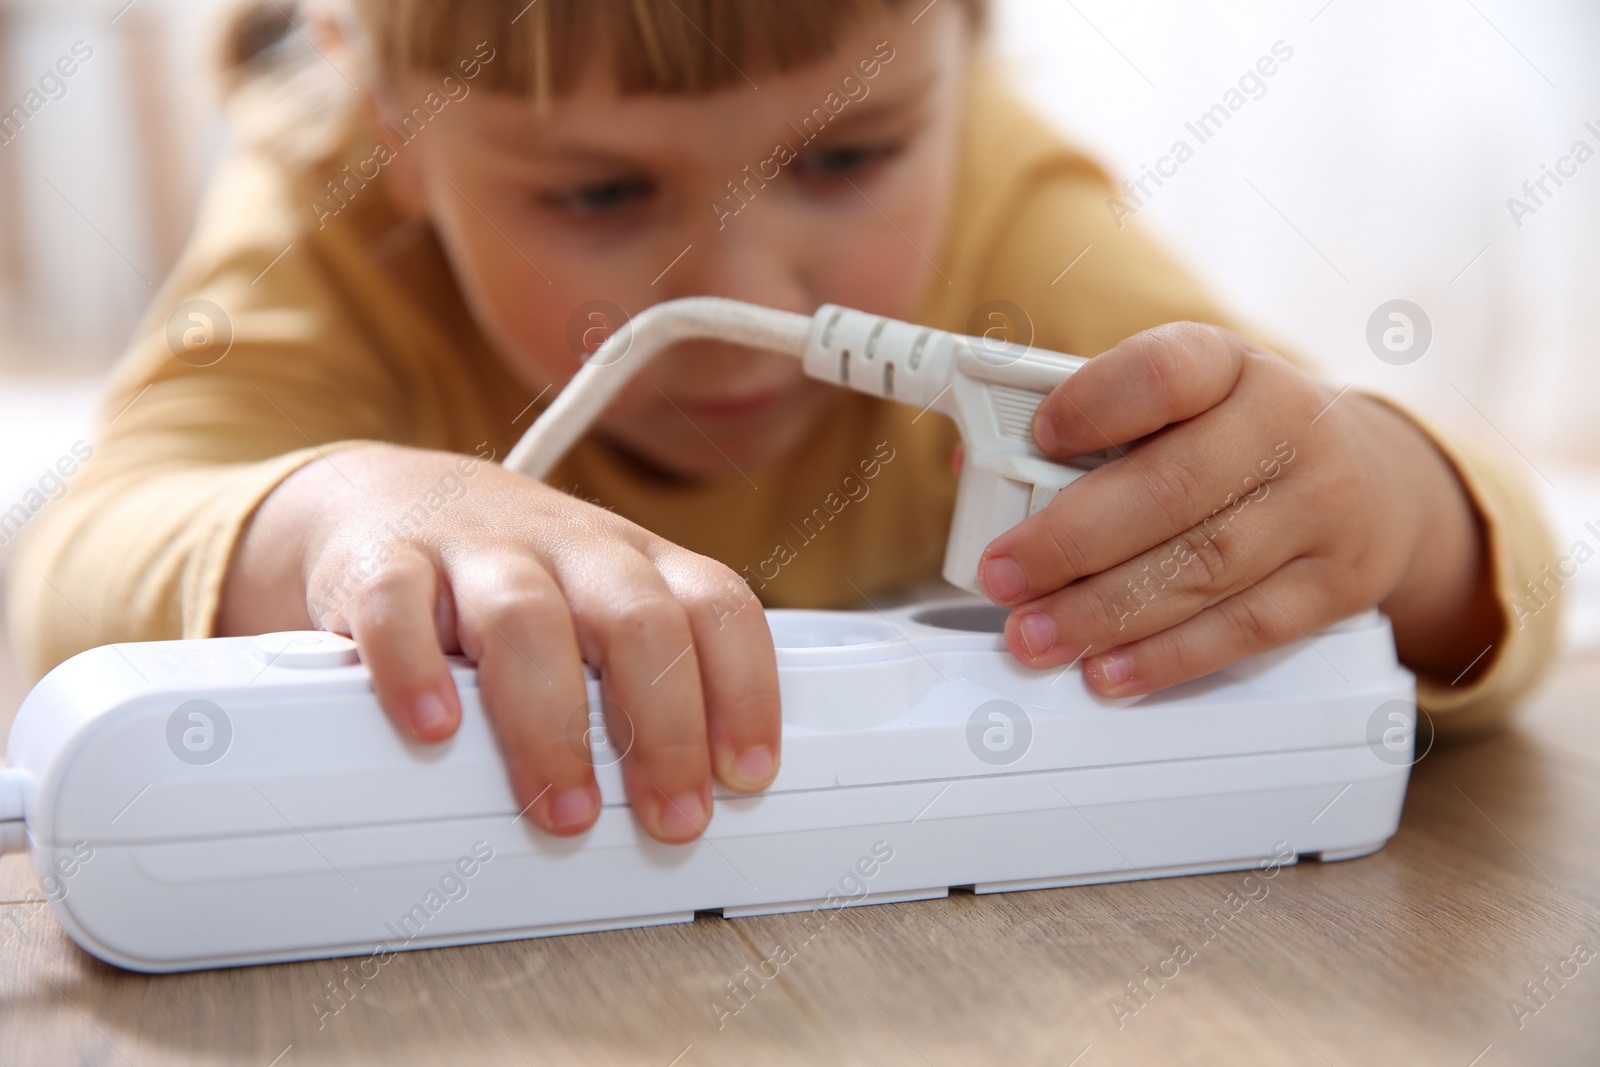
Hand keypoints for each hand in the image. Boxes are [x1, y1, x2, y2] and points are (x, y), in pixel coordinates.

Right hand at [218, 443, 779, 842]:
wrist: (392, 497)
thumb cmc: (516, 579)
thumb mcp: (598, 611)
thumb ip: (643, 687)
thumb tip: (686, 799)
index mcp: (638, 560)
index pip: (718, 607)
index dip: (745, 689)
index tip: (746, 774)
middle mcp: (570, 546)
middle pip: (638, 620)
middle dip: (666, 729)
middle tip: (671, 818)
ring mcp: (477, 548)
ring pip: (527, 618)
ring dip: (552, 728)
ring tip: (566, 811)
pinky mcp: (384, 561)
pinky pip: (397, 606)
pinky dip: (414, 670)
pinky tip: (435, 730)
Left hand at [974, 323, 1500, 694]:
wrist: (1376, 482)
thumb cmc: (1239, 438)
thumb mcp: (1180, 405)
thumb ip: (1085, 428)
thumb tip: (972, 465)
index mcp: (1234, 367)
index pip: (1168, 371)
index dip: (1099, 403)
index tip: (1039, 436)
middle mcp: (1289, 428)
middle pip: (1174, 489)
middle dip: (1072, 541)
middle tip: (1002, 575)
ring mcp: (1322, 509)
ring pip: (1203, 568)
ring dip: (1103, 612)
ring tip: (1034, 635)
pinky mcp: (1337, 585)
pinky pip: (1244, 629)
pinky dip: (1166, 657)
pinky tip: (1107, 670)